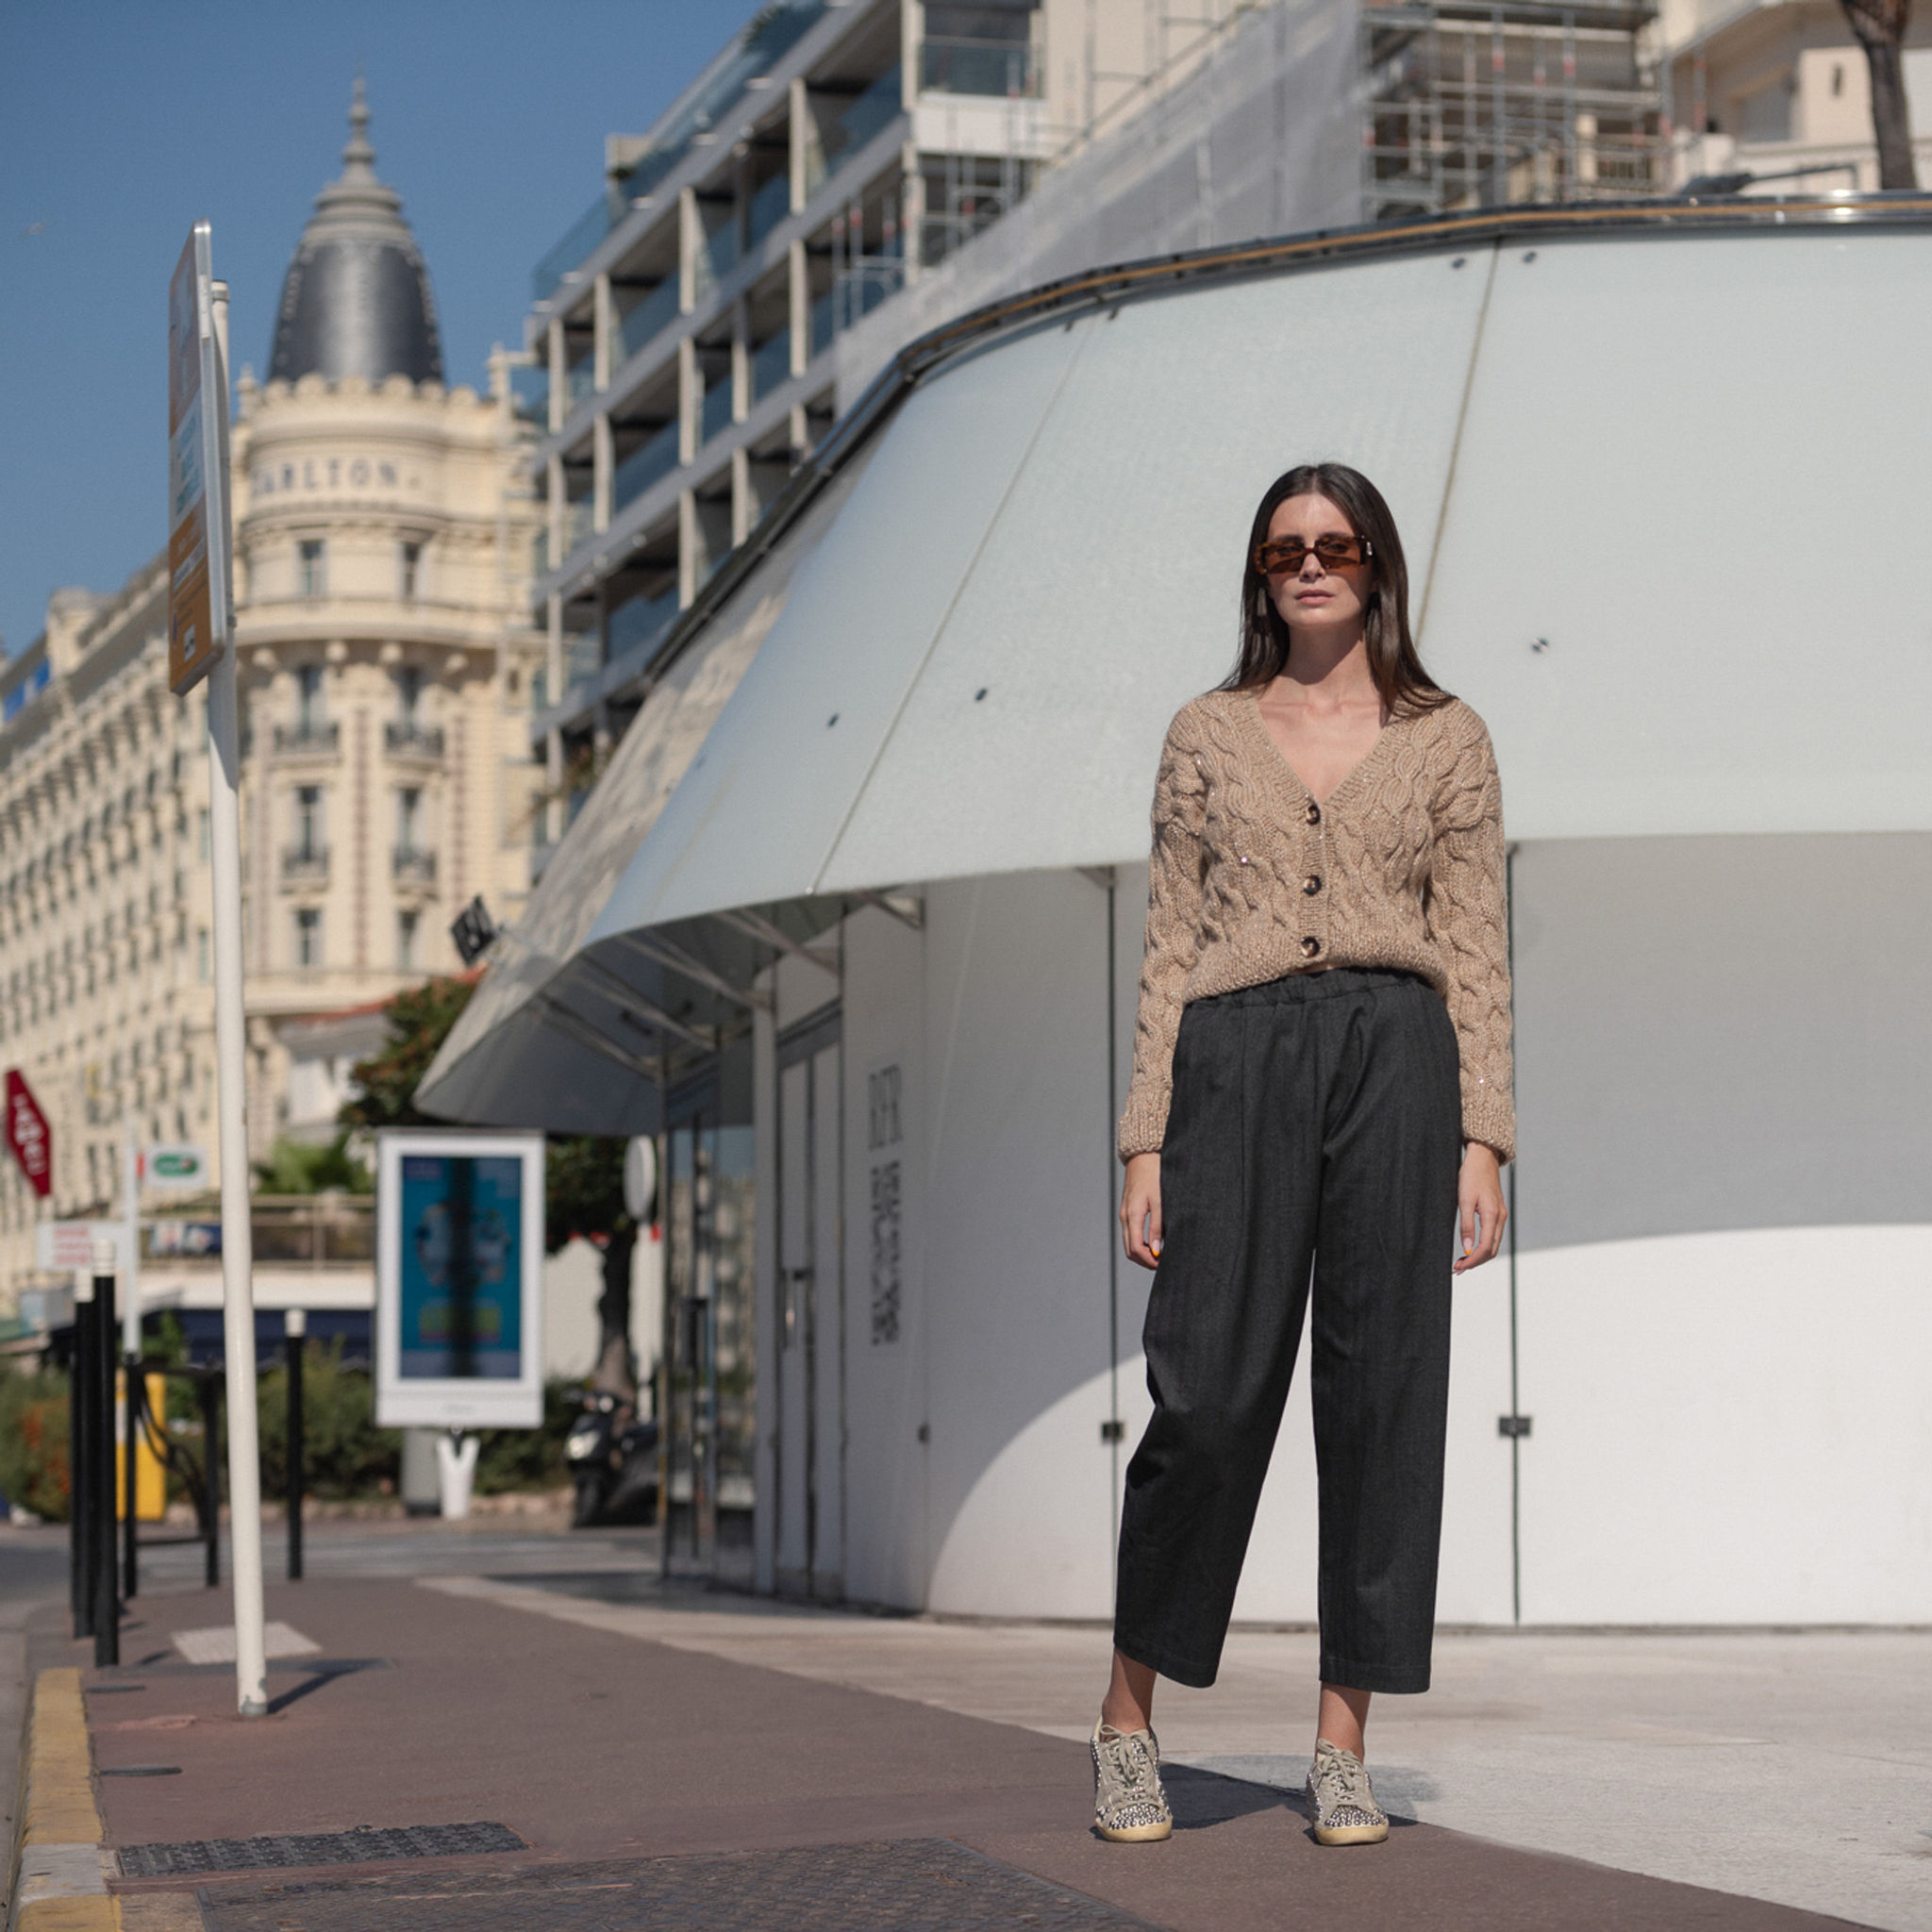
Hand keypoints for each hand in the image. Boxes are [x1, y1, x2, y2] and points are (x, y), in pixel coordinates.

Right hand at [1120, 1152, 1162, 1269]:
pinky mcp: (1128, 1209)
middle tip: (1163, 1263)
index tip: (1164, 1264)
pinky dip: (1140, 1242)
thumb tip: (1155, 1250)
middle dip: (1145, 1261)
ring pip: (1129, 1243)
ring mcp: (1125, 1213)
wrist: (1144, 1155)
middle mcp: (1125, 1216)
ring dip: (1142, 1252)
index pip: (1136, 1249)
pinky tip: (1154, 1241)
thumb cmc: (1155, 1174)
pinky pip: (1131, 1232)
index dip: (1149, 1261)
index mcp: (1132, 1215)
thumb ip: (1157, 1227)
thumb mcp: (1161, 1201)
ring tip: (1160, 1254)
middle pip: (1130, 1250)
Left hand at [1454, 1143, 1505, 1272]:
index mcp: (1493, 1216)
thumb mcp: (1464, 1200)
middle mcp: (1500, 1218)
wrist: (1483, 1158)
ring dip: (1479, 1256)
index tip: (1458, 1267)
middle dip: (1476, 1262)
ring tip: (1462, 1261)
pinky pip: (1493, 1236)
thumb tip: (1467, 1249)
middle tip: (1458, 1268)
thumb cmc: (1471, 1175)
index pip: (1485, 1248)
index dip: (1472, 1261)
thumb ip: (1466, 1225)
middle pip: (1492, 1250)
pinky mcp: (1498, 1212)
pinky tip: (1471, 1248)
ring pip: (1494, 1244)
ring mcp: (1501, 1216)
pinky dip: (1483, 1246)